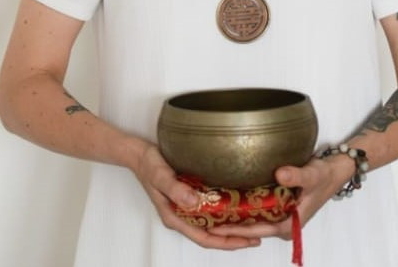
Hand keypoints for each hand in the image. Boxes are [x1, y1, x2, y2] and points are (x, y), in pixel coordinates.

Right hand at [133, 141, 261, 249]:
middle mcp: (182, 216)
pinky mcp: (188, 196)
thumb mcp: (160, 176)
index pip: (205, 238)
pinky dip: (223, 211)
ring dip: (230, 226)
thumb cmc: (148, 165)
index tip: (248, 240)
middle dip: (234, 237)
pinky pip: (208, 210)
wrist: (139, 154)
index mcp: (175, 218)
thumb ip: (175, 189)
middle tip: (258, 234)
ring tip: (252, 222)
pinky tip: (235, 204)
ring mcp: (185, 207)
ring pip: (211, 224)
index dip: (227, 242)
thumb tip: (194, 202)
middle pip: (211, 235)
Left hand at [207, 154, 354, 240]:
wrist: (335, 171)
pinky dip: (242, 205)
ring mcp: (279, 216)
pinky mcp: (277, 206)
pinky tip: (227, 195)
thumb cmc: (325, 176)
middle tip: (202, 211)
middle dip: (227, 222)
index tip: (211, 222)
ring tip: (208, 204)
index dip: (232, 227)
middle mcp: (281, 224)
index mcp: (287, 225)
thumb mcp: (312, 174)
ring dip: (233, 214)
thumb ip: (296, 175)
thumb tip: (280, 174)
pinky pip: (255, 210)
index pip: (253, 230)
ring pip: (250, 219)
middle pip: (248, 227)